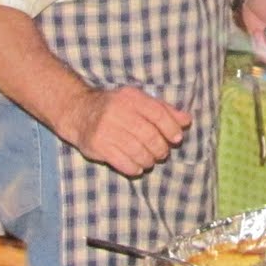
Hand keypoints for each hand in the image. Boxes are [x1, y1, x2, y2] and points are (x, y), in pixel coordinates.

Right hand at [57, 86, 189, 175]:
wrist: (79, 112)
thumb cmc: (116, 107)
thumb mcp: (138, 102)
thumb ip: (164, 110)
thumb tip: (187, 120)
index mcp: (131, 98)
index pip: (158, 114)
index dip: (171, 128)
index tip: (177, 138)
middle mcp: (117, 111)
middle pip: (149, 135)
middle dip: (160, 148)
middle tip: (162, 153)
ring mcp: (105, 129)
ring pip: (137, 150)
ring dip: (148, 159)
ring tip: (150, 160)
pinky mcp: (97, 145)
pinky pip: (122, 162)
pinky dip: (134, 168)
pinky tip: (137, 167)